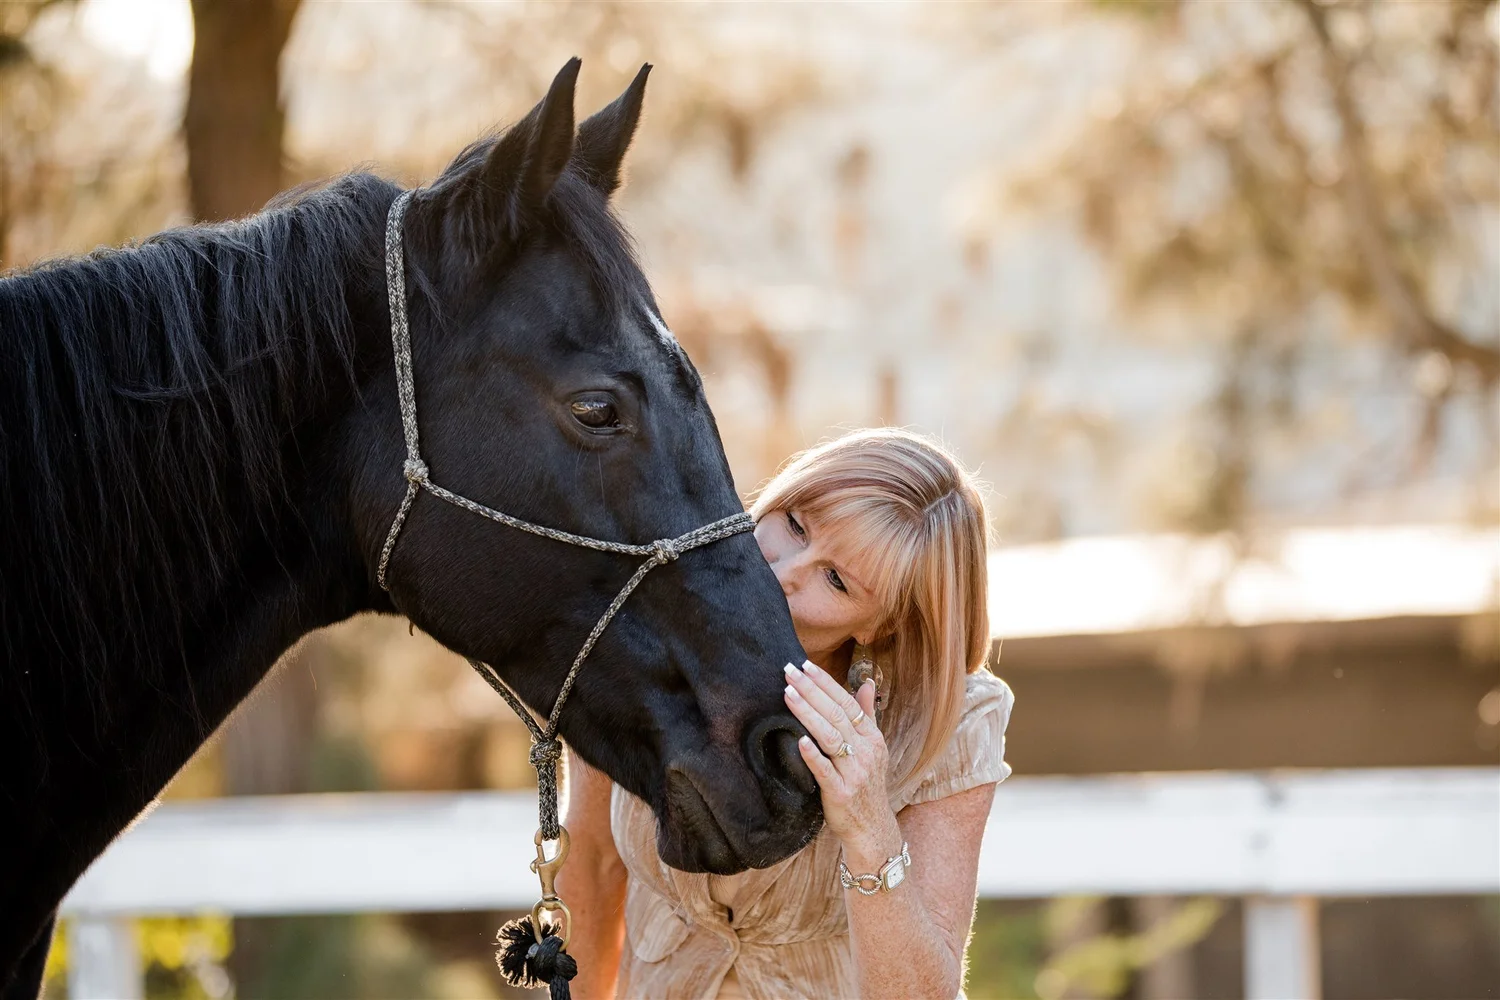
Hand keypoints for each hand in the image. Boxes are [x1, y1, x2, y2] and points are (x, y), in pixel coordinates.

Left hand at [782, 661, 901, 866]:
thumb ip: (866, 715)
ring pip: (829, 737)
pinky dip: (813, 755)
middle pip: (836, 714)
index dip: (826, 683)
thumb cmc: (867, 784)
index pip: (847, 703)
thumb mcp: (873, 749)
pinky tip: (799, 740)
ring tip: (787, 693)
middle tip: (789, 670)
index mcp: (872, 738)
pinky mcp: (840, 793)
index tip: (806, 665)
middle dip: (811, 690)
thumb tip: (865, 683)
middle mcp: (865, 752)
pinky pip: (825, 771)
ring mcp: (854, 772)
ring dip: (807, 713)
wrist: (872, 828)